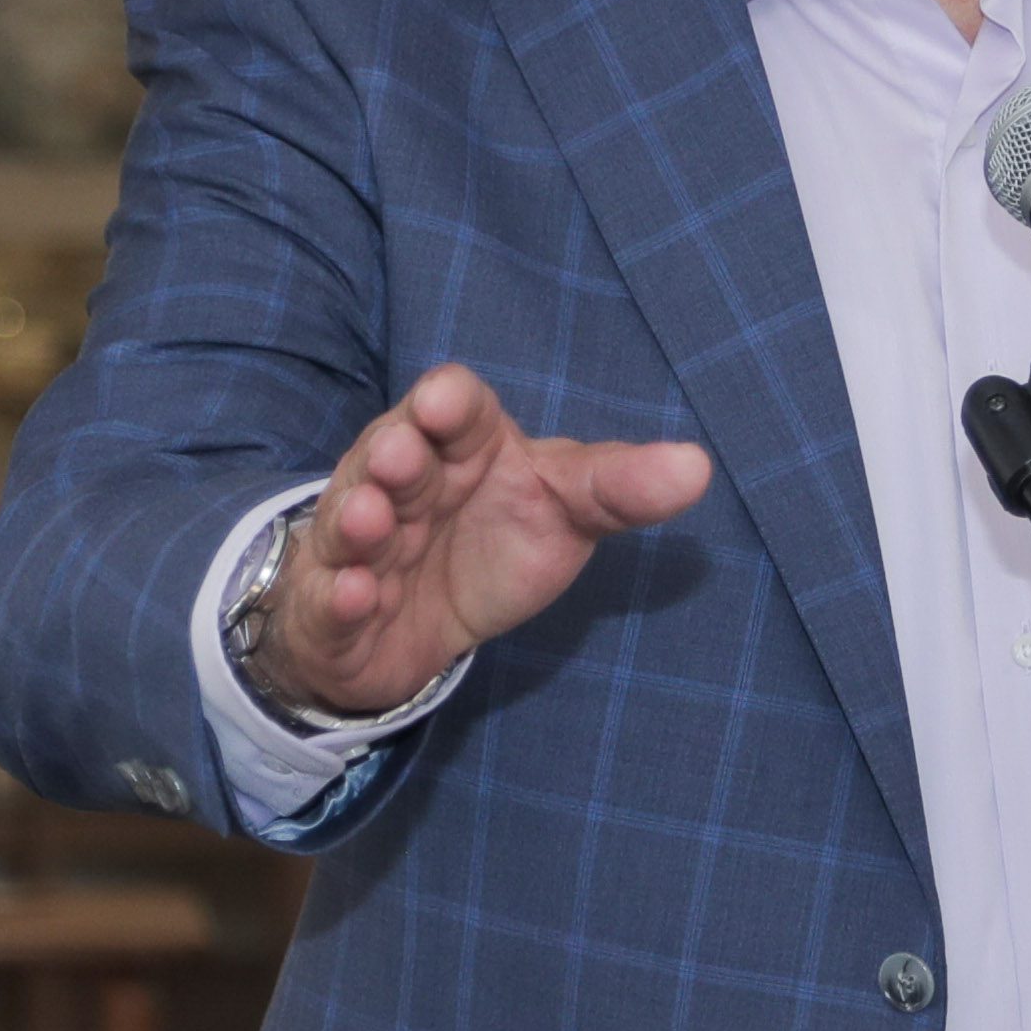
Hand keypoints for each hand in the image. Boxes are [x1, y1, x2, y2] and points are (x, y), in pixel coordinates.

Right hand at [254, 365, 714, 721]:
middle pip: (392, 457)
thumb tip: (699, 466)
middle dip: (395, 455)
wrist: (413, 628)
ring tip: (370, 520)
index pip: (451, 408)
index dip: (448, 404)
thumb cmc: (493, 543)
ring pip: (350, 523)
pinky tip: (354, 595)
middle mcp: (400, 482)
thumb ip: (621, 487)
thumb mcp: (565, 511)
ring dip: (357, 519)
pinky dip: (338, 597)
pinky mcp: (334, 607)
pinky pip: (331, 598)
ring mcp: (359, 543)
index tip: (446, 403)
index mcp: (460, 445)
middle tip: (405, 455)